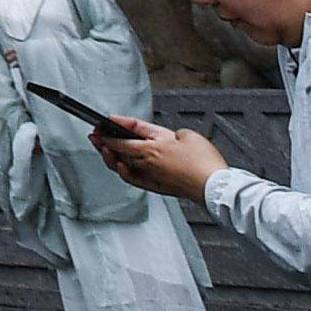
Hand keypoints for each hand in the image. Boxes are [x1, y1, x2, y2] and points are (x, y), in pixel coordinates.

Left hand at [94, 115, 224, 202]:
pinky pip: (134, 180)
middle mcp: (148, 163)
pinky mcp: (158, 186)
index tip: (103, 123)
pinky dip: (124, 173)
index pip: (123, 138)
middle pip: (118, 151)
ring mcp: (151, 176)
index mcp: (152, 149)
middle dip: (103, 142)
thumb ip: (170, 133)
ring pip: (123, 165)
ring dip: (109, 157)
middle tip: (95, 135)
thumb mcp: (187, 134)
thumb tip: (163, 137)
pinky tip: (121, 168)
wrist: (215, 187)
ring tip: (102, 149)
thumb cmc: (205, 163)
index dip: (110, 130)